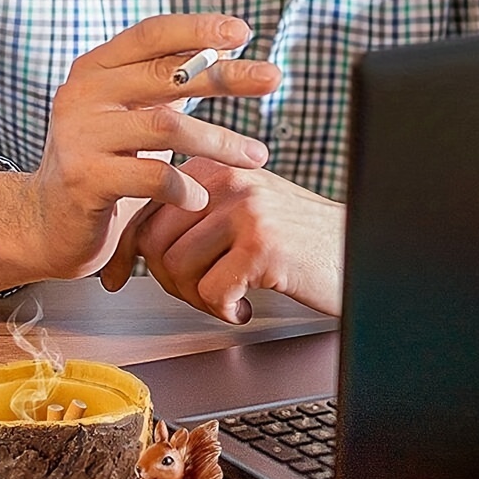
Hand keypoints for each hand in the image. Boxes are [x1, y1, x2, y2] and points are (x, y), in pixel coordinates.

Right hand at [0, 13, 279, 297]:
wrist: (46, 222)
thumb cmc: (102, 165)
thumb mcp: (129, 115)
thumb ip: (162, 85)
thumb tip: (224, 52)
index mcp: (94, 70)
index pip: (150, 34)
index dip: (197, 28)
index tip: (243, 31)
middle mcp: (82, 94)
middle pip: (165, 75)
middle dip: (224, 75)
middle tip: (272, 78)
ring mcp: (80, 136)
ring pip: (166, 127)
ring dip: (219, 141)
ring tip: (256, 156)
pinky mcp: (85, 180)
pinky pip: (151, 178)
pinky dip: (186, 187)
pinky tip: (200, 198)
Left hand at [100, 157, 345, 322]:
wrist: (362, 254)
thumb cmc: (298, 243)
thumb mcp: (241, 213)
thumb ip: (193, 217)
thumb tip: (132, 247)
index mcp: (214, 167)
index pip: (144, 209)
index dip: (125, 252)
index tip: (115, 279)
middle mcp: (227, 180)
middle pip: (154, 242)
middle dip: (167, 282)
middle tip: (201, 295)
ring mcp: (246, 209)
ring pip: (177, 268)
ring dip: (197, 299)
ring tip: (229, 300)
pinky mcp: (263, 244)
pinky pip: (211, 291)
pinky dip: (225, 310)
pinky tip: (248, 306)